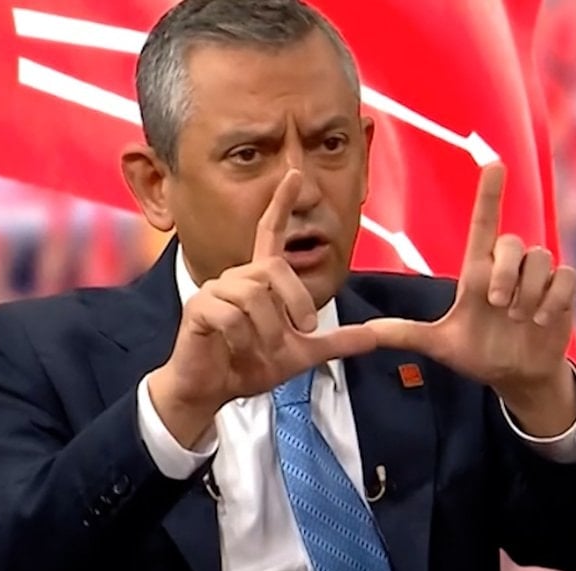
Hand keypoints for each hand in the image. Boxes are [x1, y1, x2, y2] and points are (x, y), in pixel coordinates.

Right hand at [149, 170, 376, 442]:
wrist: (212, 390)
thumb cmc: (249, 366)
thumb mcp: (302, 354)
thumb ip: (337, 342)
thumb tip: (377, 335)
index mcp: (260, 280)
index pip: (269, 232)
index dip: (280, 203)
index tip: (294, 174)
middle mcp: (237, 277)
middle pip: (274, 268)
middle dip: (296, 301)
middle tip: (303, 331)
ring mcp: (216, 290)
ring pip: (254, 296)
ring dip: (268, 331)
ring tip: (262, 350)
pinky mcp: (199, 308)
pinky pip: (232, 316)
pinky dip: (243, 341)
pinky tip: (236, 351)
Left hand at [367, 163, 575, 401]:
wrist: (515, 375)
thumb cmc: (478, 353)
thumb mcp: (439, 344)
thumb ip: (403, 334)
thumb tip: (362, 332)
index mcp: (477, 273)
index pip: (484, 224)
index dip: (489, 194)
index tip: (494, 164)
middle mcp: (507, 269)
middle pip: (512, 243)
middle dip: (506, 272)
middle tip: (497, 304)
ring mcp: (536, 279)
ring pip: (540, 259)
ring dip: (528, 293)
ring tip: (519, 319)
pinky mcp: (561, 292)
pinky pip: (565, 277)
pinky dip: (553, 299)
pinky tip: (542, 320)